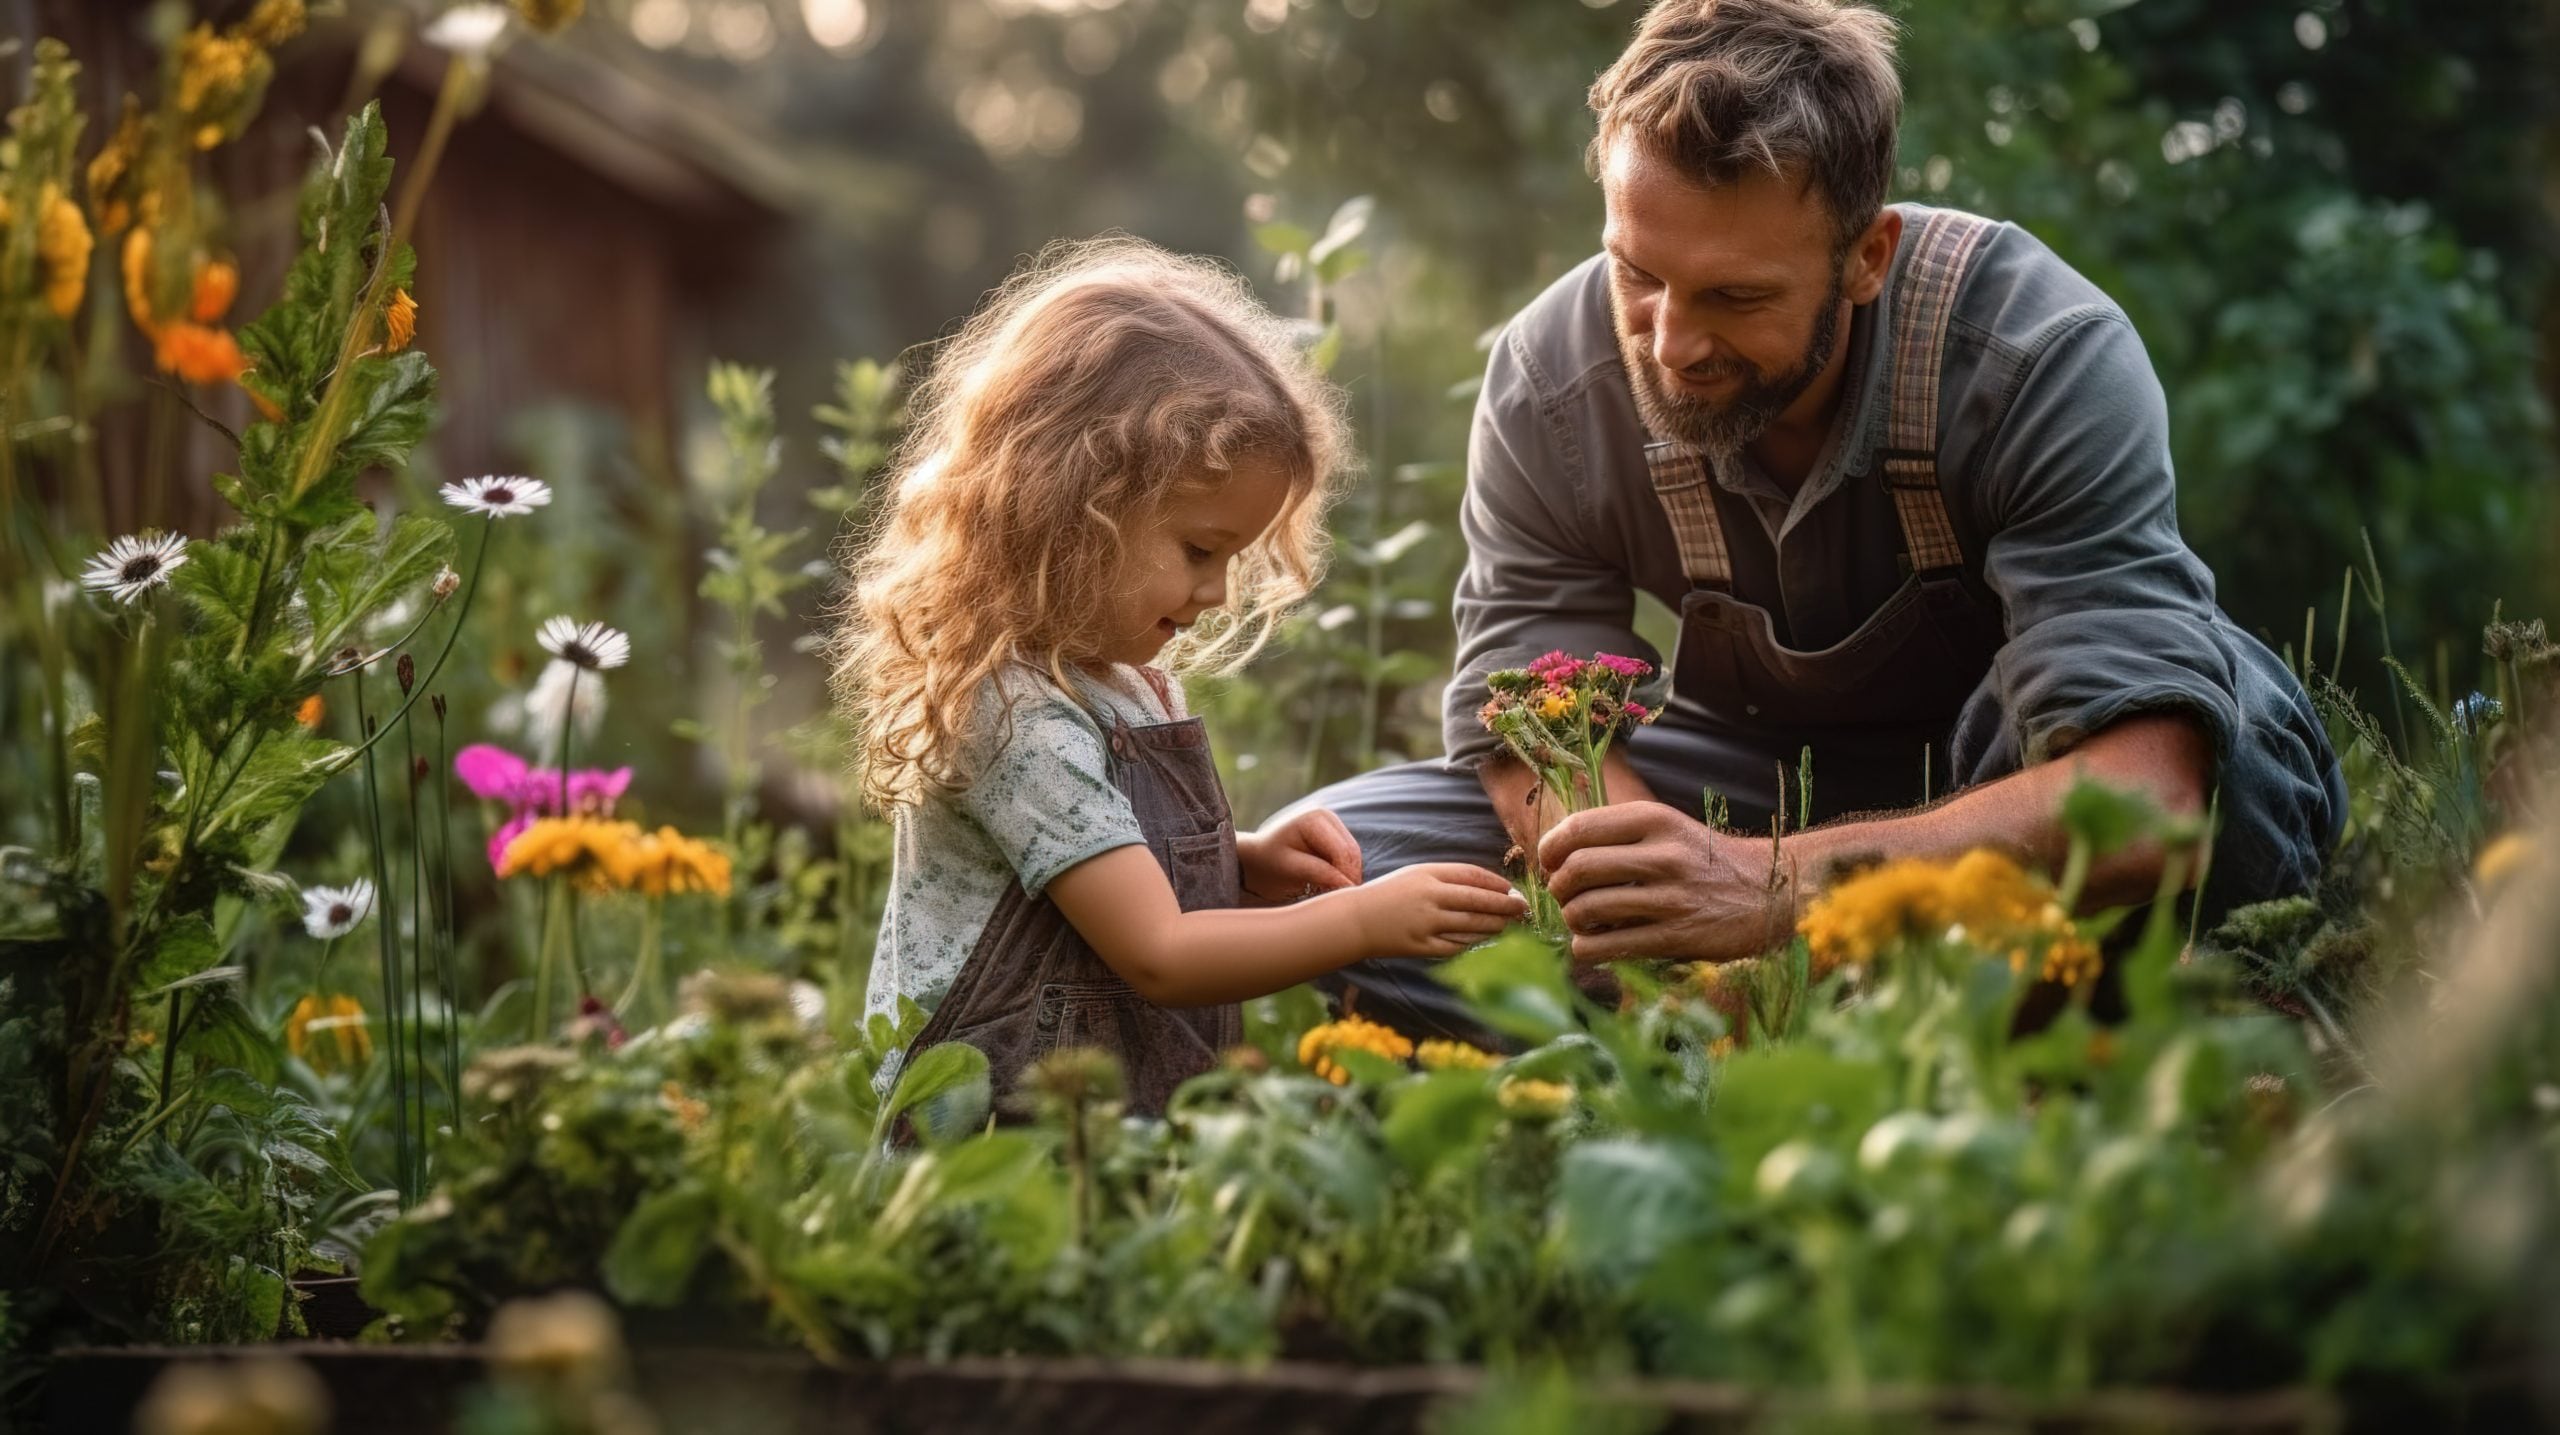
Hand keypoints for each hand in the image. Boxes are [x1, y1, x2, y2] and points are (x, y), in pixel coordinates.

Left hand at [1237, 808, 1363, 903]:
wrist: (1259, 858)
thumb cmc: (1269, 863)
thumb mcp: (1289, 868)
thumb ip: (1318, 872)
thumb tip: (1347, 884)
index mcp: (1315, 819)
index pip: (1342, 852)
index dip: (1345, 877)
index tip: (1337, 900)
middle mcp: (1328, 816)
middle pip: (1352, 853)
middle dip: (1348, 878)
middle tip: (1335, 901)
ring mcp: (1334, 824)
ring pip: (1354, 856)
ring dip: (1347, 877)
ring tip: (1328, 894)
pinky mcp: (1336, 835)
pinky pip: (1349, 858)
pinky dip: (1343, 873)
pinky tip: (1329, 886)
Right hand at [1348, 863, 1530, 957]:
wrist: (1357, 920)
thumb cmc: (1390, 894)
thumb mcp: (1416, 874)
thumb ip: (1448, 877)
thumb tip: (1487, 887)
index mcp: (1428, 875)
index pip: (1472, 876)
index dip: (1496, 883)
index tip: (1510, 889)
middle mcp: (1429, 898)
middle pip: (1478, 901)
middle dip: (1505, 905)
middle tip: (1522, 908)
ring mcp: (1426, 924)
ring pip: (1472, 925)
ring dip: (1494, 924)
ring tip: (1508, 923)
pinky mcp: (1422, 946)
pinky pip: (1457, 944)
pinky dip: (1474, 941)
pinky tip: (1485, 938)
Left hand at [1538, 803, 1799, 964]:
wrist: (1773, 892)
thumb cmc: (1707, 861)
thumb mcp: (1670, 828)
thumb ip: (1620, 835)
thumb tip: (1554, 854)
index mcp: (1655, 820)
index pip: (1579, 827)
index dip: (1550, 848)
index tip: (1549, 863)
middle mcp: (1662, 855)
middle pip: (1576, 868)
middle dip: (1557, 887)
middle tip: (1565, 895)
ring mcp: (1670, 898)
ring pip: (1586, 909)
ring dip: (1571, 919)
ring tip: (1581, 920)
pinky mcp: (1676, 937)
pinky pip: (1606, 946)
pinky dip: (1585, 948)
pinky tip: (1592, 944)